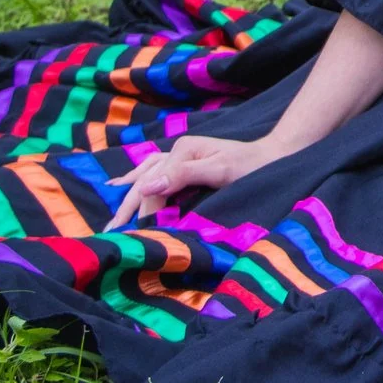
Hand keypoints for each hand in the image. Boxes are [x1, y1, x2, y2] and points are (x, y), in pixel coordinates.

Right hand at [102, 134, 281, 230]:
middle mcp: (177, 150)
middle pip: (145, 180)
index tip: (130, 232)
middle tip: (111, 231)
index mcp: (182, 151)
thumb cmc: (250, 166)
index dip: (141, 209)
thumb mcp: (219, 170)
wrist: (272, 156)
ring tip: (113, 217)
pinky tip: (122, 185)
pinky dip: (137, 179)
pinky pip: (153, 171)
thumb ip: (182, 176)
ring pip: (145, 174)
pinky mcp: (185, 163)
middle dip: (127, 206)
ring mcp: (180, 155)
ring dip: (128, 194)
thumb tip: (146, 187)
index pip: (153, 184)